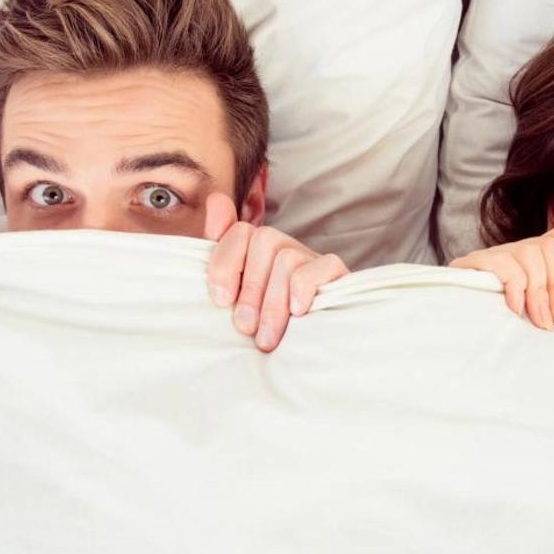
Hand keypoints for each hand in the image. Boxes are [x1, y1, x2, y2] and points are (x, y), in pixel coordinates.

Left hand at [202, 193, 347, 351]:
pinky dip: (302, 290)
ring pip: (286, 258)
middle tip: (245, 327)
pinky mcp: (338, 274)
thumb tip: (214, 200)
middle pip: (263, 239)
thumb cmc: (268, 330)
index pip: (239, 230)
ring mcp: (313, 259)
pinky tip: (298, 315)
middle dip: (250, 287)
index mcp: (258, 251)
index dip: (225, 262)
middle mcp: (286, 248)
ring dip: (272, 303)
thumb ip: (222, 256)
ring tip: (266, 338)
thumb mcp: (238, 299)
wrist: (315, 354)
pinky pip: (317, 268)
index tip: (221, 300)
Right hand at [449, 223, 553, 328]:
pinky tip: (516, 307)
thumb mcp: (545, 284)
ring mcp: (498, 251)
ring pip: (530, 257)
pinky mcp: (477, 261)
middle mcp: (521, 246)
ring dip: (538, 294)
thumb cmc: (510, 302)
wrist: (462, 310)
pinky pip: (504, 265)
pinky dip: (514, 288)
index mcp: (540, 251)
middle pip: (550, 249)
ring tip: (540, 321)